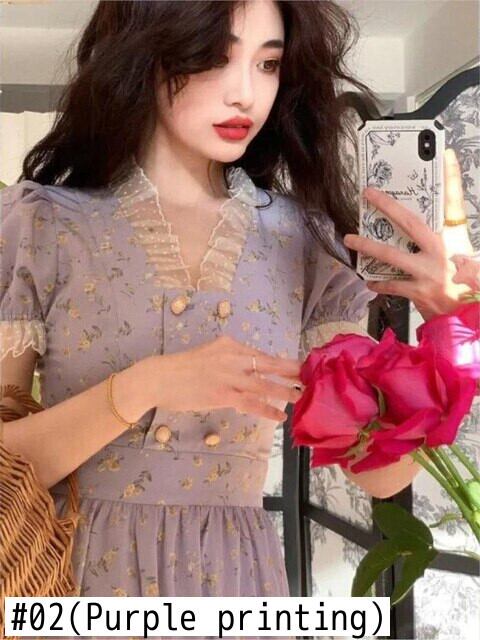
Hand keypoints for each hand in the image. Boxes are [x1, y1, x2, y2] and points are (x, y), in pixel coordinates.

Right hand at [154, 334, 302, 420]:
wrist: (158, 377)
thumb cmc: (179, 370)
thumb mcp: (207, 356)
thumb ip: (228, 361)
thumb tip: (247, 373)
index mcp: (228, 345)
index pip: (260, 354)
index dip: (280, 363)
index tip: (297, 367)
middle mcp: (232, 357)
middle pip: (268, 364)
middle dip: (291, 372)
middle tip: (311, 377)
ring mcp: (228, 375)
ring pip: (264, 384)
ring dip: (285, 391)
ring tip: (302, 397)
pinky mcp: (223, 394)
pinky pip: (251, 403)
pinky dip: (268, 409)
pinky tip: (280, 416)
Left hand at [343, 148, 473, 320]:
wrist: (470, 317)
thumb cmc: (468, 286)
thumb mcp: (468, 256)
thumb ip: (449, 240)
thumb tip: (424, 231)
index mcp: (456, 238)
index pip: (455, 202)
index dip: (450, 178)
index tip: (445, 155)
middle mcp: (442, 251)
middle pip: (411, 222)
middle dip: (387, 206)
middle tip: (368, 193)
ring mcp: (429, 271)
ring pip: (392, 254)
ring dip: (368, 246)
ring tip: (350, 239)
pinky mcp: (418, 291)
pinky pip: (392, 284)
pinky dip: (380, 283)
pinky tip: (369, 280)